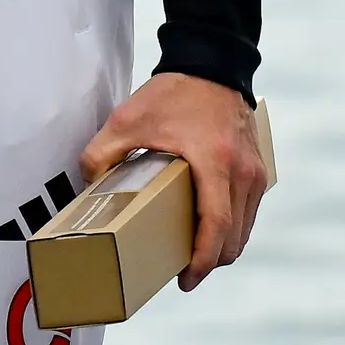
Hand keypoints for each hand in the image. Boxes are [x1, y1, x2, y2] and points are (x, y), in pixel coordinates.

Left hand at [77, 73, 268, 289]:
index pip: (216, 225)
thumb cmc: (174, 93)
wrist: (213, 64)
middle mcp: (242, 171)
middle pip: (234, 236)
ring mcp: (254, 170)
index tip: (186, 279)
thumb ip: (100, 154)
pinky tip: (208, 229)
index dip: (202, 259)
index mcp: (214, 163)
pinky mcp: (257, 168)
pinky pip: (248, 211)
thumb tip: (87, 188)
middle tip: (182, 273)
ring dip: (222, 247)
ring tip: (192, 255)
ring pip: (245, 228)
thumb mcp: (126, 120)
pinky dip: (232, 228)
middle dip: (210, 262)